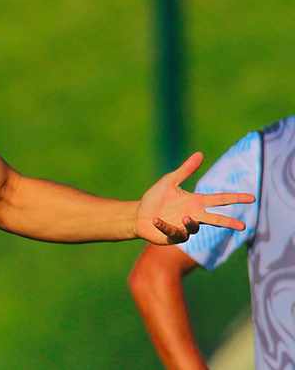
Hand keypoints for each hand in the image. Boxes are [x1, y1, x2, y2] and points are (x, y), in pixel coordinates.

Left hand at [135, 152, 254, 244]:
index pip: (219, 199)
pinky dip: (165, 226)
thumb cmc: (155, 198)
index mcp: (196, 202)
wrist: (139, 214)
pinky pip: (174, 232)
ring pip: (195, 227)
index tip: (251, 197)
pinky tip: (156, 220)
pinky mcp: (174, 236)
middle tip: (242, 226)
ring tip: (184, 216)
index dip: (235, 198)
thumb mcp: (170, 181)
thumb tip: (200, 153)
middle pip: (216, 220)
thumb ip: (186, 170)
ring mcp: (185, 227)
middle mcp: (194, 215)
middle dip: (228, 222)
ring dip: (190, 222)